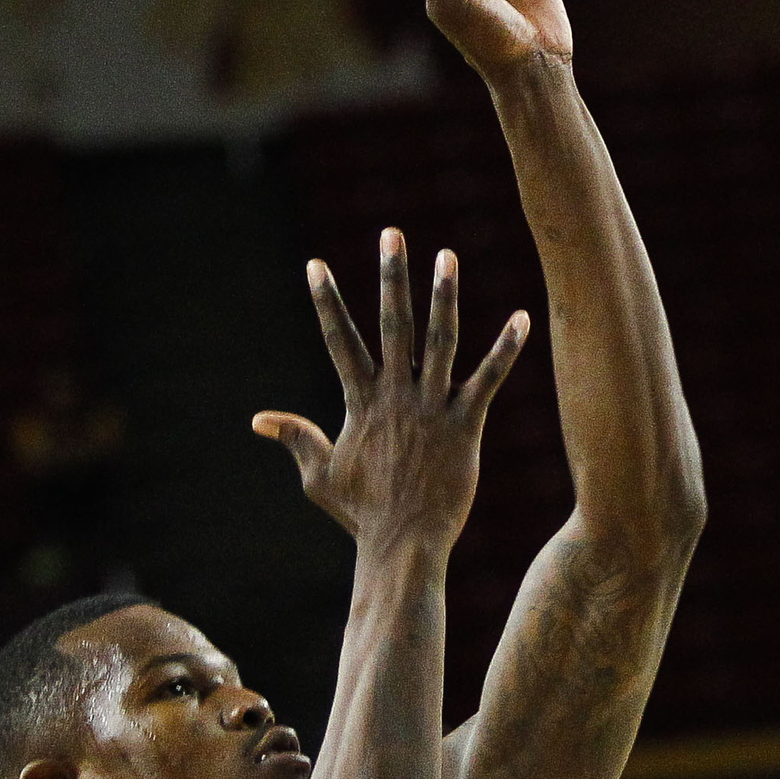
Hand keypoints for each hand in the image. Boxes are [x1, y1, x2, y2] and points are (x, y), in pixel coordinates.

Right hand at [255, 231, 526, 549]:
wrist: (403, 545)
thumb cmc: (362, 514)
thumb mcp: (319, 475)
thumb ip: (296, 438)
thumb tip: (258, 420)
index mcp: (361, 402)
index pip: (339, 341)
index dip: (327, 302)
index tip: (314, 264)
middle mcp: (396, 397)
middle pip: (392, 325)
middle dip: (390, 277)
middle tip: (392, 233)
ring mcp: (432, 409)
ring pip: (439, 342)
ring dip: (444, 297)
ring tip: (447, 256)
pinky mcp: (466, 426)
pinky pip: (488, 380)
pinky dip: (505, 350)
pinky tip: (521, 318)